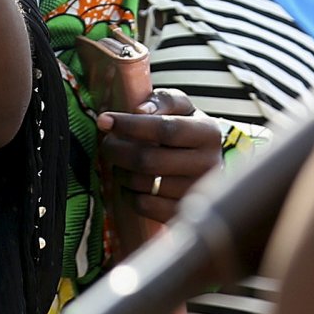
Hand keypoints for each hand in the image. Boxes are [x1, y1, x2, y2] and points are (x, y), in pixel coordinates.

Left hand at [97, 88, 225, 223]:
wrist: (206, 165)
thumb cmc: (187, 129)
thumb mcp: (182, 107)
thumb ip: (162, 101)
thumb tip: (139, 110)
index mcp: (208, 133)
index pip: (165, 129)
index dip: (130, 125)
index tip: (104, 120)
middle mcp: (208, 165)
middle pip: (149, 160)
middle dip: (118, 150)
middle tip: (106, 143)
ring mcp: (196, 194)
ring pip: (143, 184)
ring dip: (121, 171)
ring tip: (118, 162)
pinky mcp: (182, 213)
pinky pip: (144, 205)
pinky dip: (128, 193)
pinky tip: (129, 182)